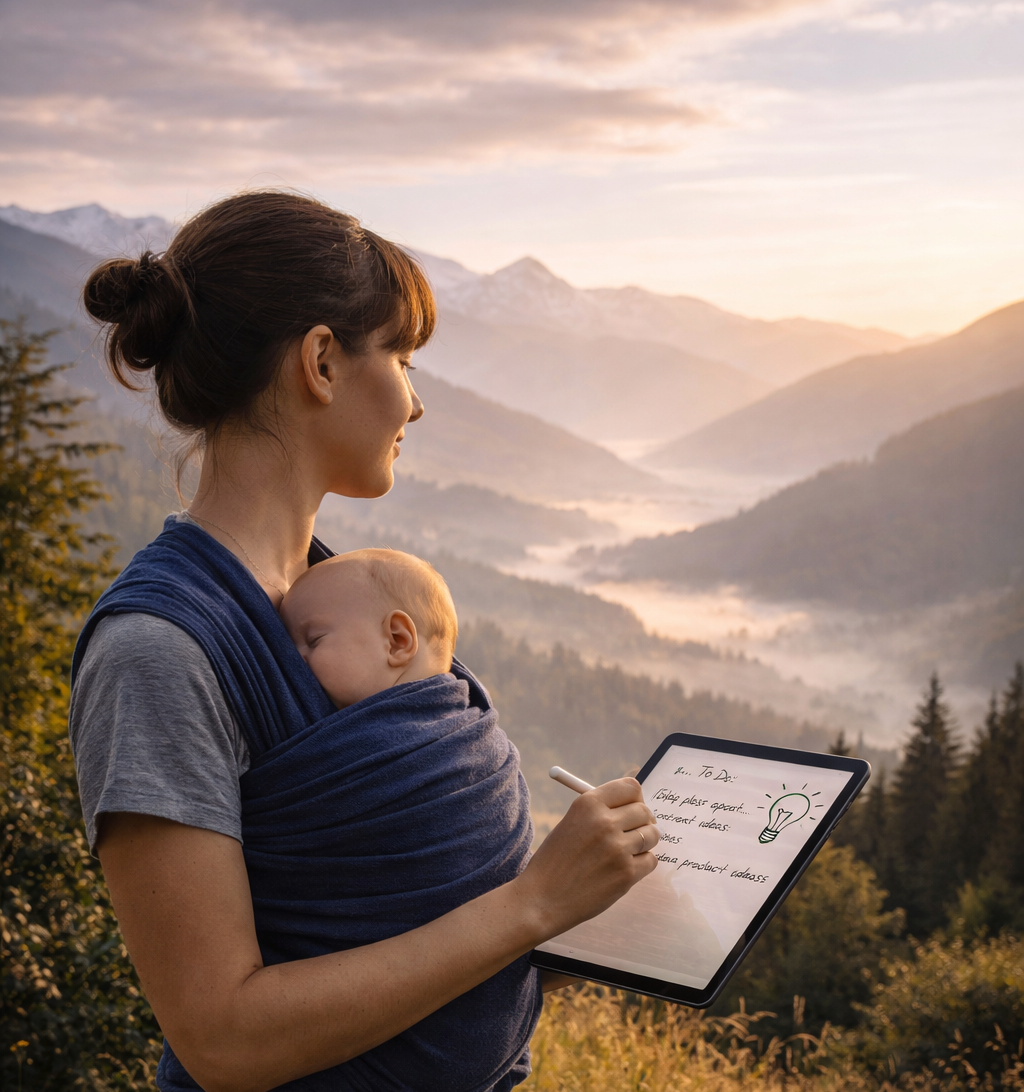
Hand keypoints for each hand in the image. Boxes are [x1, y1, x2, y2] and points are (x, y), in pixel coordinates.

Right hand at [516, 777, 659, 937]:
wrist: (542, 899)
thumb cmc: (555, 860)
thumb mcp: (571, 823)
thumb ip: (601, 810)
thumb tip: (635, 794)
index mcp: (588, 803)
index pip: (630, 787)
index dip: (634, 798)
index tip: (631, 807)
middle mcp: (604, 822)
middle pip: (644, 811)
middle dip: (642, 822)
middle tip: (631, 833)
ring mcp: (617, 848)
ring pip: (652, 835)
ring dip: (644, 843)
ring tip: (626, 852)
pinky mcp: (626, 873)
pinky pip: (651, 860)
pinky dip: (642, 864)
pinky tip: (623, 869)